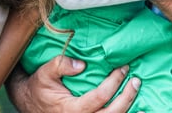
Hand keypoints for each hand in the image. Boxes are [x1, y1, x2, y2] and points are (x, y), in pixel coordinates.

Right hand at [5, 58, 139, 112]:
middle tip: (136, 81)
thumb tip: (82, 64)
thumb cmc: (39, 87)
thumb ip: (60, 65)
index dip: (113, 83)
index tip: (122, 69)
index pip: (99, 97)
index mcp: (70, 109)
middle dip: (127, 97)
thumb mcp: (45, 73)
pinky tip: (137, 112)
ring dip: (129, 111)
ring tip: (142, 101)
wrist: (29, 102)